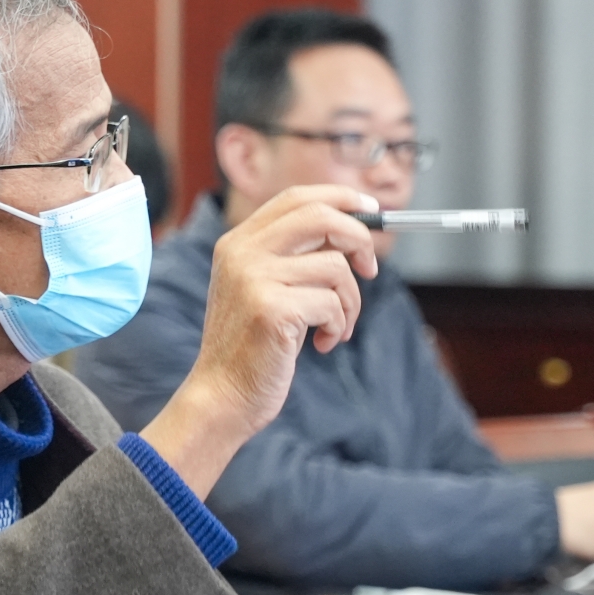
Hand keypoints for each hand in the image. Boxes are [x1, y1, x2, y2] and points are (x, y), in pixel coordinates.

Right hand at [142, 186, 379, 496]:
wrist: (222, 396)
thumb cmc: (252, 346)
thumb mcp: (264, 288)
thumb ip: (294, 256)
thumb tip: (353, 231)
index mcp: (237, 242)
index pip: (296, 198)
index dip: (339, 199)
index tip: (370, 210)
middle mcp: (241, 252)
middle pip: (320, 217)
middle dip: (360, 239)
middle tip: (370, 269)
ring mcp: (254, 279)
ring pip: (335, 267)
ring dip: (350, 302)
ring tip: (336, 327)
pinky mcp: (271, 310)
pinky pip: (332, 304)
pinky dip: (339, 326)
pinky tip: (323, 344)